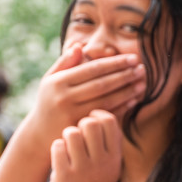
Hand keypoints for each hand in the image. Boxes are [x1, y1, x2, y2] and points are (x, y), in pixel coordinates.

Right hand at [23, 44, 145, 150]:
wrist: (39, 135)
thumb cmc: (48, 102)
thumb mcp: (50, 81)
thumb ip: (65, 63)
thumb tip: (79, 45)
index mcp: (58, 81)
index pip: (93, 69)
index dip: (115, 63)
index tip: (132, 58)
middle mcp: (65, 97)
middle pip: (102, 84)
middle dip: (125, 75)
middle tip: (142, 69)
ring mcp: (73, 115)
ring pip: (107, 100)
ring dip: (127, 91)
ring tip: (142, 82)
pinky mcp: (82, 129)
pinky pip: (106, 116)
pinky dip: (122, 107)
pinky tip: (134, 100)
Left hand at [48, 110, 122, 181]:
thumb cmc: (95, 181)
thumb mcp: (111, 163)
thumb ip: (112, 140)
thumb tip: (115, 106)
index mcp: (115, 157)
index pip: (109, 121)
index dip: (97, 115)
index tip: (91, 123)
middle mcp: (102, 163)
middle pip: (90, 123)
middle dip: (80, 124)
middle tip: (78, 134)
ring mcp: (83, 170)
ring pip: (71, 133)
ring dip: (66, 136)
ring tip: (68, 145)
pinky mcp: (64, 176)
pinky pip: (57, 147)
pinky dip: (56, 147)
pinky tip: (60, 156)